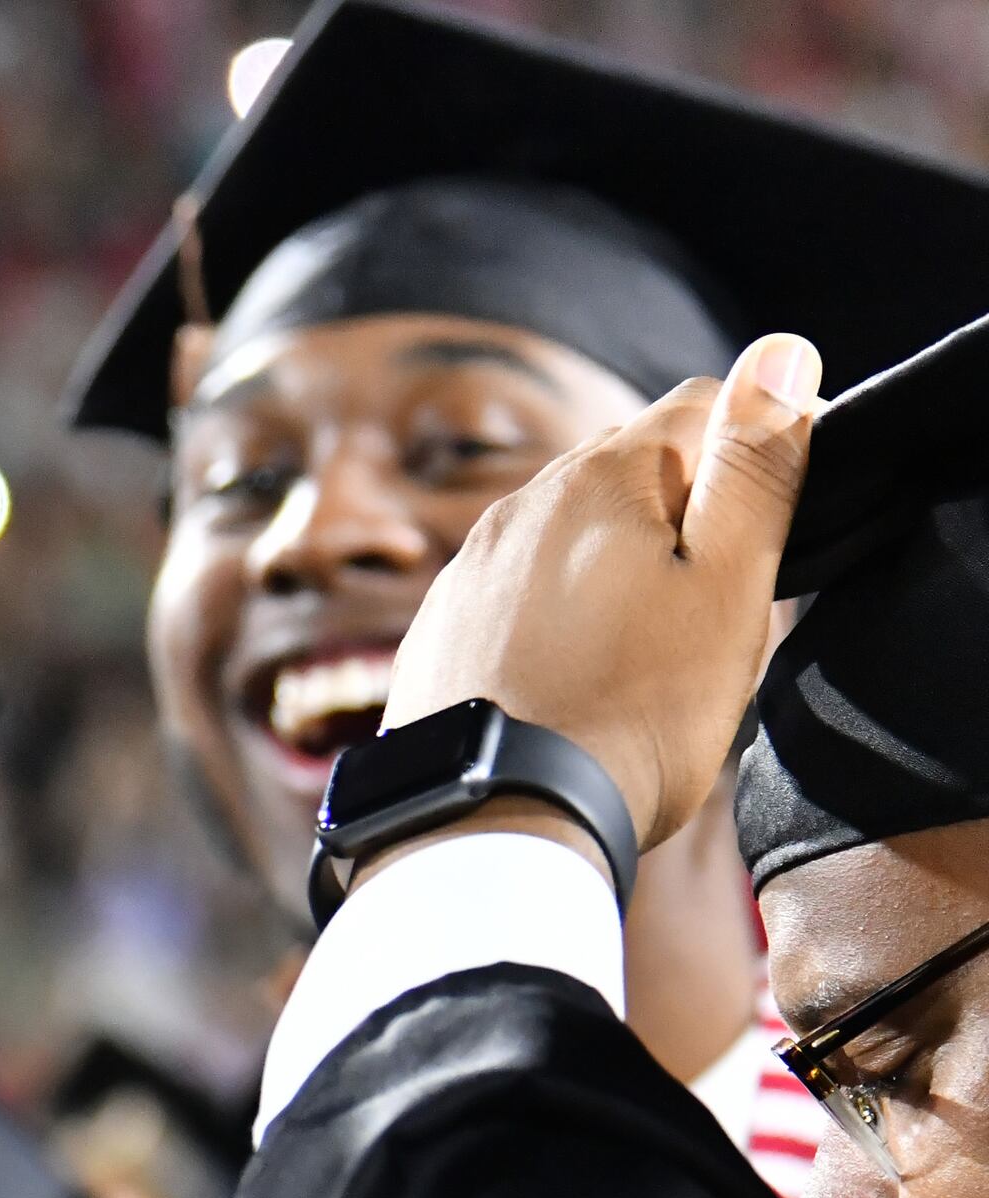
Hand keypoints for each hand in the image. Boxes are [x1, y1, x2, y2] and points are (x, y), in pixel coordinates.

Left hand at [380, 334, 818, 858]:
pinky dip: (555, 623)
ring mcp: (465, 573)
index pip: (700, 406)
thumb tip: (777, 355)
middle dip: (683, 513)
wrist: (496, 825)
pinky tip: (575, 680)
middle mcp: (514, 508)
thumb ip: (753, 467)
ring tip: (645, 651)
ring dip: (617, 568)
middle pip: (630, 472)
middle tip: (714, 603)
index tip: (774, 529)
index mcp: (596, 477)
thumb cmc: (632, 712)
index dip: (757, 454)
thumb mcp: (726, 583)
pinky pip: (515, 601)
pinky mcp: (436, 638)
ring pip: (569, 538)